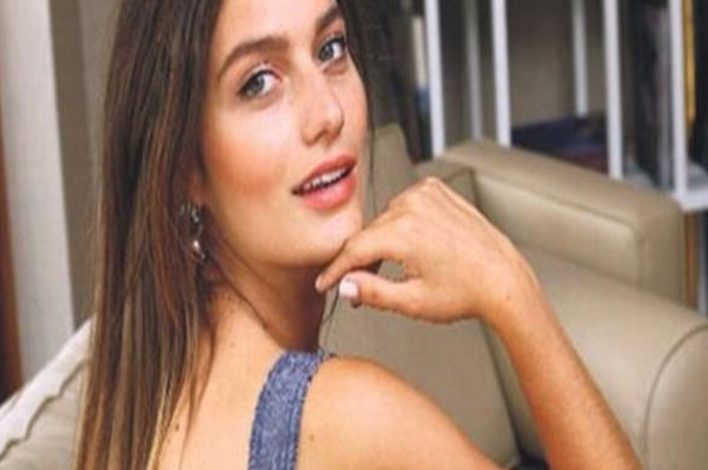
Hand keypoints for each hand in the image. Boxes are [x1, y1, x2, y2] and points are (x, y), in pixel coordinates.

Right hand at [315, 177, 541, 325]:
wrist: (503, 279)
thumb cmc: (468, 291)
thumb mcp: (413, 302)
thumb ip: (371, 292)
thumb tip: (345, 285)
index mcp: (403, 233)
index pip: (353, 250)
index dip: (335, 270)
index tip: (326, 282)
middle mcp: (413, 207)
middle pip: (369, 234)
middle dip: (360, 261)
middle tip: (360, 288)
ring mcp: (427, 195)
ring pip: (386, 220)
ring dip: (382, 242)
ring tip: (393, 269)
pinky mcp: (438, 192)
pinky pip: (406, 206)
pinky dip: (402, 224)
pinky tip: (413, 245)